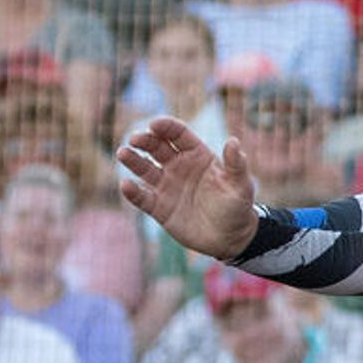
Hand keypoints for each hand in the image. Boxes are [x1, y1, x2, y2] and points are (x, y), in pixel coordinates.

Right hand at [115, 115, 266, 259]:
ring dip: (133, 160)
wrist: (230, 239)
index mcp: (197, 155)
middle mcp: (179, 167)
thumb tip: (233, 141)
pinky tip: (126, 185)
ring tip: (122, 153)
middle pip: (157, 147)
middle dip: (145, 140)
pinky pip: (143, 197)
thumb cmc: (237, 207)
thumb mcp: (240, 185)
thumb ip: (235, 164)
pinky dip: (133, 192)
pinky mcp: (159, 208)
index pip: (178, 134)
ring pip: (145, 169)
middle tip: (134, 139)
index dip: (166, 127)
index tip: (154, 124)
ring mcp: (167, 186)